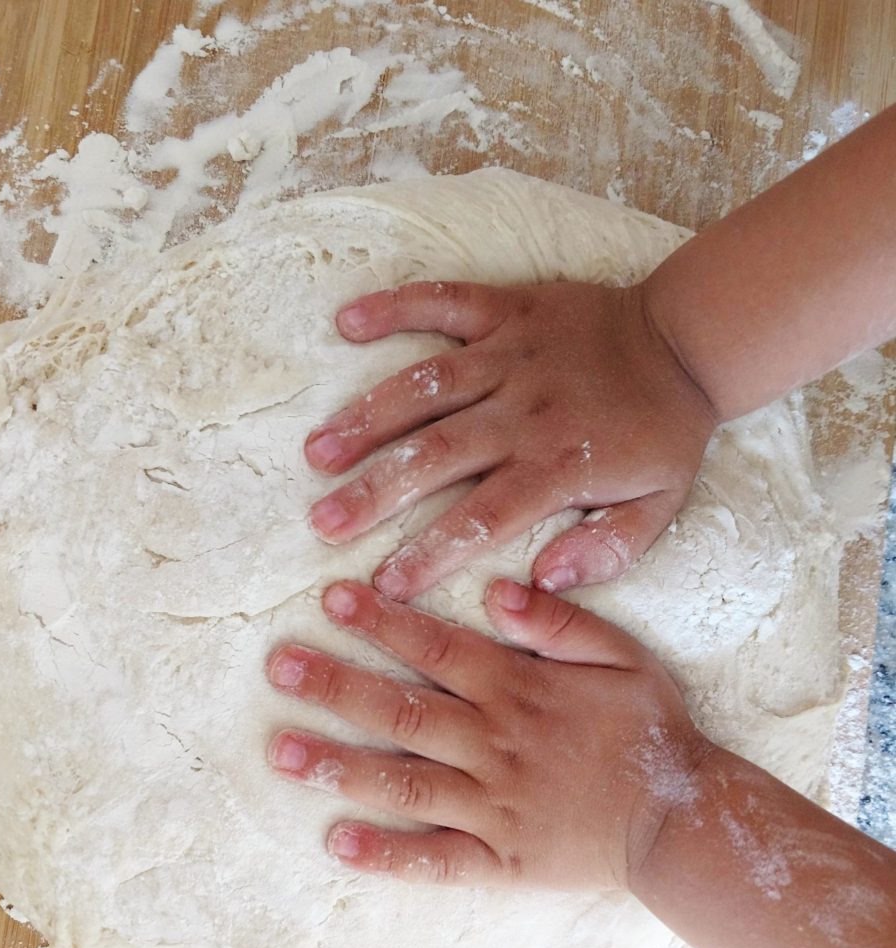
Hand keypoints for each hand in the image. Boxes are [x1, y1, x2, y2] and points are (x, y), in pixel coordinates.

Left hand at [265, 579, 714, 890]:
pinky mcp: (499, 860)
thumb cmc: (649, 729)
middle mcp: (495, 745)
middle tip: (278, 667)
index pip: (438, 648)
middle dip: (337, 686)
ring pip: (405, 782)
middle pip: (403, 710)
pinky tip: (338, 843)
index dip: (383, 622)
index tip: (332, 598)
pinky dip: (388, 855)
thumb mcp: (623, 656)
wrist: (679, 819)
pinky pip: (437, 861)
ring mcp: (492, 807)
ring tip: (281, 752)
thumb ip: (560, 623)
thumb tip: (497, 590)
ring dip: (340, 766)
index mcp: (519, 691)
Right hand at [305, 281, 716, 601]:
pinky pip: (446, 302)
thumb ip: (608, 548)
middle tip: (324, 521)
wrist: (690, 340)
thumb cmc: (664, 433)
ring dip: (369, 416)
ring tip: (319, 449)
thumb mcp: (660, 506)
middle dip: (376, 491)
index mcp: (559, 464)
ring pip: (428, 386)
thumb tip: (544, 580)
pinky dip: (397, 306)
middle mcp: (526, 410)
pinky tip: (348, 321)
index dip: (431, 552)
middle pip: (438, 455)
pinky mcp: (510, 308)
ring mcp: (512, 353)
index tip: (385, 584)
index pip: (484, 517)